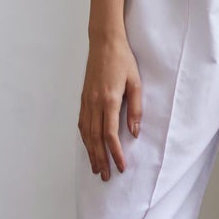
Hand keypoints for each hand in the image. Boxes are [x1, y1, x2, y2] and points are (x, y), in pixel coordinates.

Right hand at [79, 35, 143, 177]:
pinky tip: (88, 147)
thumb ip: (136, 109)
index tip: (121, 167)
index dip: (115, 153)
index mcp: (109, 100)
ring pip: (86, 134)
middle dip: (100, 159)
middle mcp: (94, 103)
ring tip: (96, 168)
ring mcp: (86, 101)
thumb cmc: (123, 60)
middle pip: (95, 139)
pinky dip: (84, 139)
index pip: (110, 134)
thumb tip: (134, 133)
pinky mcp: (83, 98)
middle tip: (105, 176)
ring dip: (91, 153)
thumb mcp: (136, 83)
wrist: (104, 42)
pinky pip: (82, 123)